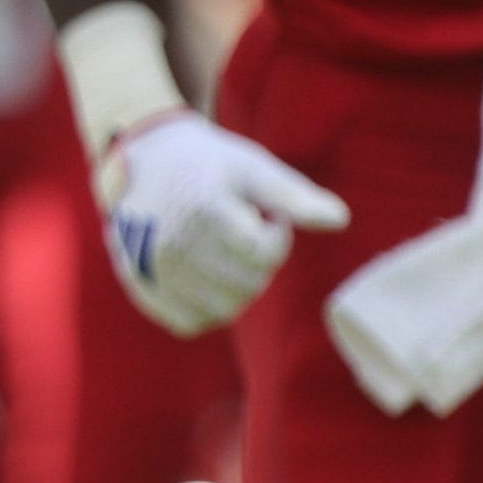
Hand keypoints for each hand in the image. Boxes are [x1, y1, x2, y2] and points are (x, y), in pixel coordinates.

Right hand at [98, 112, 348, 334]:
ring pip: (224, 308)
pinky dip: (206, 308)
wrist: (140, 160)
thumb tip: (342, 220)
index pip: (264, 254)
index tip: (265, 215)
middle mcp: (173, 243)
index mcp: (203, 210)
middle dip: (258, 262)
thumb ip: (294, 196)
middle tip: (241, 232)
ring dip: (236, 287)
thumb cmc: (208, 163)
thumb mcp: (252, 167)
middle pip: (249, 284)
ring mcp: (153, 269)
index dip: (277, 236)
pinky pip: (191, 322)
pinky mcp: (141, 286)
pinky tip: (204, 277)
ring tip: (222, 252)